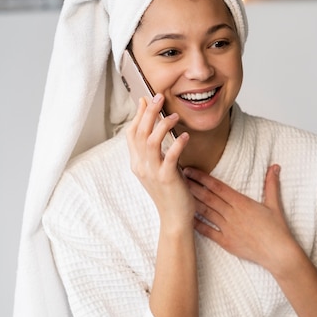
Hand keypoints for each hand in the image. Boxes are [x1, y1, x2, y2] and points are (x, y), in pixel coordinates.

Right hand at [126, 94, 194, 229]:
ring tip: (174, 116)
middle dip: (149, 112)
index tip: (146, 100)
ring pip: (151, 142)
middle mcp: (141, 166)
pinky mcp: (167, 179)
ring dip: (162, 125)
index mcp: (137, 163)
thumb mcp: (157, 170)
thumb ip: (155, 152)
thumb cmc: (169, 192)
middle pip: (140, 133)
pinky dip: (177, 144)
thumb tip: (156, 130)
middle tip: (159, 97)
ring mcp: (152, 173)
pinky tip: (185, 136)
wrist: (174, 218)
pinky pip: (170, 157)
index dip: (138, 115)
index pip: (132, 134)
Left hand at [184, 164, 297, 270]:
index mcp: (242, 202)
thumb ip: (271, 184)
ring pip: (205, 212)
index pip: (218, 187)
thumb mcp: (274, 204)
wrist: (277, 253)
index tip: (190, 170)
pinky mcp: (226, 242)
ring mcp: (227, 228)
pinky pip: (208, 231)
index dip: (202, 178)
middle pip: (208, 197)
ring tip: (179, 194)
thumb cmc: (277, 229)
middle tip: (178, 178)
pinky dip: (197, 224)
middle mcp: (232, 214)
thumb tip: (275, 166)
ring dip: (191, 202)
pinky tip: (187, 218)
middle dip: (192, 186)